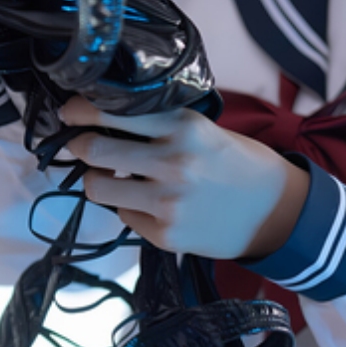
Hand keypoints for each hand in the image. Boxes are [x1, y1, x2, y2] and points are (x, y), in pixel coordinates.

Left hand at [59, 99, 309, 260]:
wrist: (275, 213)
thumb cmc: (237, 165)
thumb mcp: (203, 130)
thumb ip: (159, 126)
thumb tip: (102, 122)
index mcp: (183, 128)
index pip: (112, 112)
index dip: (79, 111)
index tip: (70, 112)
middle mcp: (173, 163)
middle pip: (91, 150)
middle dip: (79, 146)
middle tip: (81, 144)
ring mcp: (167, 203)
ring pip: (95, 187)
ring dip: (98, 180)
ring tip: (116, 178)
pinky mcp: (165, 235)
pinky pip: (124, 216)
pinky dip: (131, 208)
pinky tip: (155, 204)